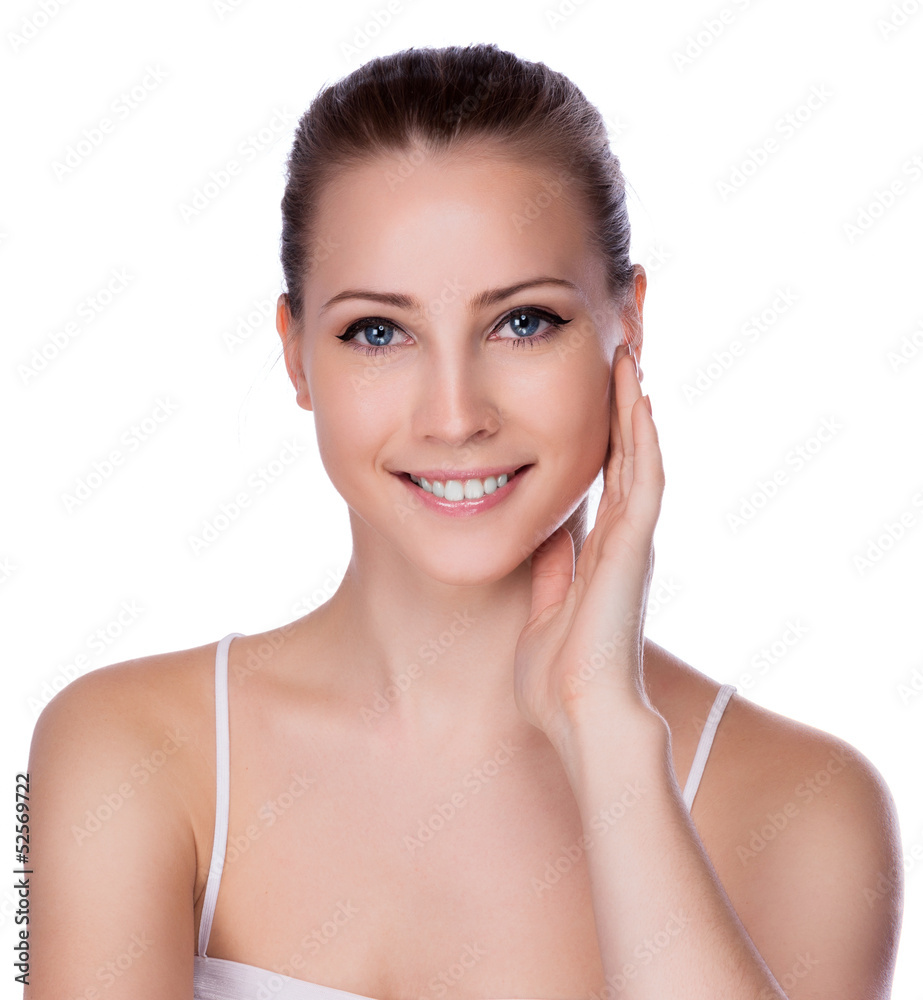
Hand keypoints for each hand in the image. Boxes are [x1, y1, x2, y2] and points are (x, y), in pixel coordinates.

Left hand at [512, 347, 664, 745]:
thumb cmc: (557, 680)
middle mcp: (623, 541)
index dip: (602, 435)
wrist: (578, 718)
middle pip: (626, 458)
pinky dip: (643, 438)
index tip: (595, 393)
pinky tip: (639, 398)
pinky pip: (643, 480)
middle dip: (622, 408)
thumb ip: (548, 573)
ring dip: (635, 408)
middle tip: (621, 356)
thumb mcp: (541, 610)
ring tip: (631, 358)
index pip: (603, 479)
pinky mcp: (635, 548)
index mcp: (599, 554)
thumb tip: (542, 539)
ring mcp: (633, 543)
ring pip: (640, 457)